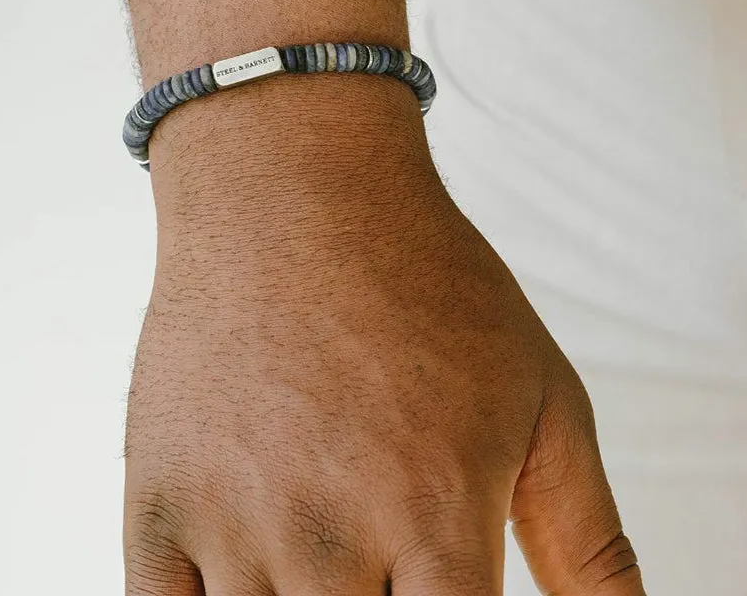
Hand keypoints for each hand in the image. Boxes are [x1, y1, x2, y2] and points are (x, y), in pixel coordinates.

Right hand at [120, 81, 644, 594]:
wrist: (291, 191)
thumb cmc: (423, 283)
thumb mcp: (539, 393)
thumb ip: (590, 536)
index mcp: (437, 516)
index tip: (436, 595)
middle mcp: (329, 535)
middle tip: (381, 565)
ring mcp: (230, 522)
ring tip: (324, 556)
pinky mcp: (157, 501)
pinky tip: (246, 583)